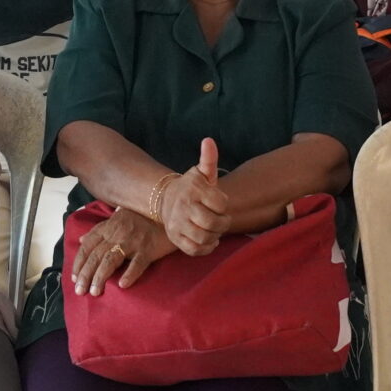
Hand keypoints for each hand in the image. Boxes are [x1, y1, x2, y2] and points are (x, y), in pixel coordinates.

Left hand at [71, 207, 174, 296]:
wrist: (168, 210)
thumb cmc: (143, 217)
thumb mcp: (119, 218)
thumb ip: (100, 229)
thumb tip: (82, 239)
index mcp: (110, 226)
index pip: (88, 245)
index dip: (79, 262)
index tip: (74, 278)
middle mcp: (118, 233)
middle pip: (96, 255)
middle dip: (86, 274)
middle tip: (80, 291)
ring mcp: (133, 241)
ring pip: (111, 260)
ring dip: (100, 277)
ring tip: (95, 292)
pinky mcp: (148, 248)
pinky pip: (137, 263)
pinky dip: (129, 274)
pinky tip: (122, 285)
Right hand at [158, 139, 233, 255]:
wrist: (166, 199)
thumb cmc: (192, 186)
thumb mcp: (201, 172)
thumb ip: (208, 158)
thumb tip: (209, 141)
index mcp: (194, 190)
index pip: (220, 203)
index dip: (224, 206)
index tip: (220, 204)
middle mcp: (184, 207)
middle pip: (212, 223)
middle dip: (223, 224)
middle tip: (223, 221)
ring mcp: (178, 224)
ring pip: (203, 238)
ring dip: (215, 236)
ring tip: (216, 230)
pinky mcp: (175, 238)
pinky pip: (194, 250)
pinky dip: (206, 248)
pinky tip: (210, 240)